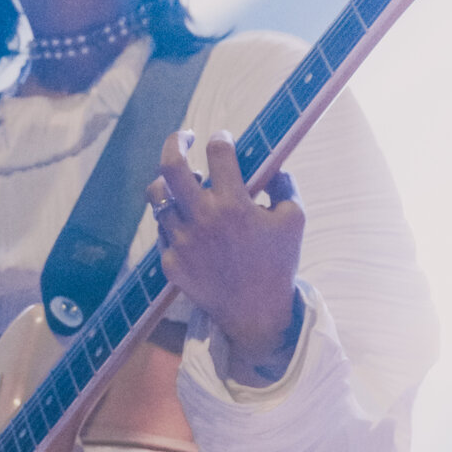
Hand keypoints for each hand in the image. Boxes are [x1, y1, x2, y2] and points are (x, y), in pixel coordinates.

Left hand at [154, 132, 302, 377]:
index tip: (223, 138)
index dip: (221, 138)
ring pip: (157, 197)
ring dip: (168, 183)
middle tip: (184, 137)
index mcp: (234, 205)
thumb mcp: (294, 220)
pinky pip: (162, 229)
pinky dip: (173, 220)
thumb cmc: (279, 264)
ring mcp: (181, 242)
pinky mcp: (169, 262)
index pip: (219, 152)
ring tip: (183, 183)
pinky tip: (188, 222)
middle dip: (174, 142)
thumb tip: (272, 165)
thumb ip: (285, 185)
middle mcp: (202, 220)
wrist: (256, 314)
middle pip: (171, 166)